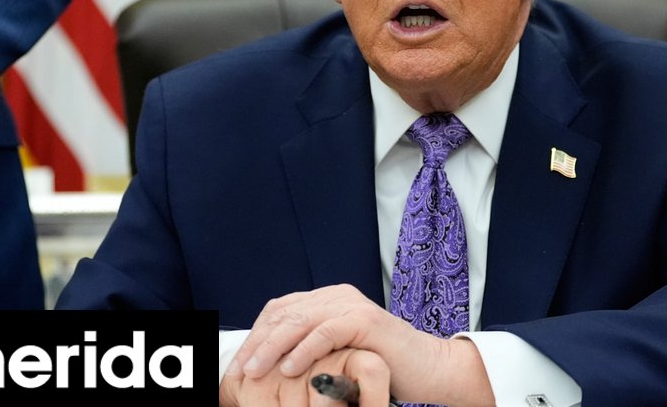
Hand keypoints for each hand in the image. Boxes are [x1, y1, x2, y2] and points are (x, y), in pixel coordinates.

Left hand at [228, 284, 492, 405]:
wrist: (428, 371)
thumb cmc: (382, 368)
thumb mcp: (336, 357)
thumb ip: (309, 351)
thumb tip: (267, 365)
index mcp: (328, 301)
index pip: (279, 311)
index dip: (255, 336)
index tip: (238, 366)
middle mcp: (337, 296)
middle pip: (284, 314)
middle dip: (257, 344)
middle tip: (239, 371)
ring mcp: (351, 304)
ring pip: (300, 320)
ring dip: (272, 347)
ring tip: (254, 372)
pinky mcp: (365, 319)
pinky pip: (326, 332)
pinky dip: (303, 350)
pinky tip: (288, 369)